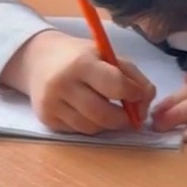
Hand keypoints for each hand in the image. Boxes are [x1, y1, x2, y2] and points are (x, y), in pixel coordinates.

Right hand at [1, 29, 155, 134]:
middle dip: (124, 118)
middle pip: (103, 114)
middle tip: (132, 115)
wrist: (39, 59)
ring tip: (112, 112)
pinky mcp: (46, 119)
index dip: (133, 94)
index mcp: (81, 63)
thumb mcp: (107, 55)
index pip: (115, 85)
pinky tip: (91, 113)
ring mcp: (51, 104)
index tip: (139, 95)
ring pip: (91, 127)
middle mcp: (63, 84)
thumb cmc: (81, 56)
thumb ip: (132, 75)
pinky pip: (78, 131)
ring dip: (109, 124)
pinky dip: (91, 125)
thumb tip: (147, 100)